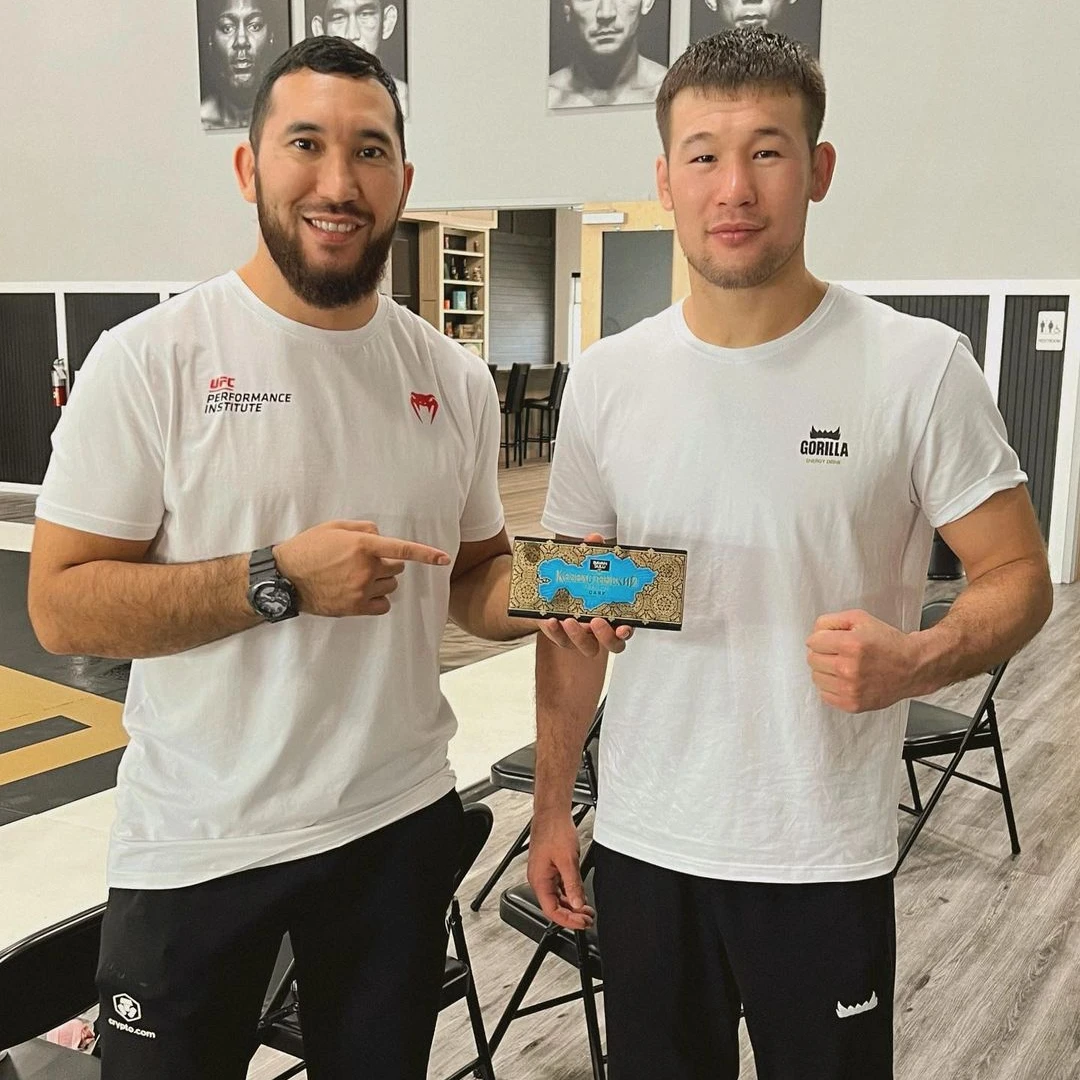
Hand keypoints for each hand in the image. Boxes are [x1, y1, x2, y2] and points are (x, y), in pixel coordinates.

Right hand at [273, 520, 449, 616]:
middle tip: (363, 563)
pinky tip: (361, 594)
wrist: (285, 577)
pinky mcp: (355, 607)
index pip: (402, 549)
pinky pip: (383, 606)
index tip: (445, 558)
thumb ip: (363, 528)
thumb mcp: (334, 527)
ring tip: (357, 578)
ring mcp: (361, 589)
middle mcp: (366, 568)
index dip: (427, 554)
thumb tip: (381, 534)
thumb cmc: (308, 548)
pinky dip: (377, 600)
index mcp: (363, 545)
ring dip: (381, 582)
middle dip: (386, 564)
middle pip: (396, 568)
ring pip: (390, 587)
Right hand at [527, 812, 594, 929]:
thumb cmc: (555, 830)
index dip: (568, 920)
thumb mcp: (568, 861)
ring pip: (557, 897)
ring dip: (572, 905)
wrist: (552, 813)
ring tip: (587, 910)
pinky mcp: (550, 867)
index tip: (582, 923)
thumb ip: (573, 885)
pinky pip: (559, 886)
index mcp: (539, 880)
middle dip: (572, 915)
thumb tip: (578, 904)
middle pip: (554, 906)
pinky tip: (580, 895)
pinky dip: (569, 893)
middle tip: (588, 919)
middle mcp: (539, 879)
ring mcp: (544, 873)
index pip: (551, 910)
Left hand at [536, 533, 634, 655]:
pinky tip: (550, 619)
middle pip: (612, 644)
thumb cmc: (578, 581)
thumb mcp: (585, 566)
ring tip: (569, 620)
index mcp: (614, 614)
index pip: (626, 629)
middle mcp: (601, 630)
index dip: (627, 631)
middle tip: (596, 621)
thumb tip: (594, 539)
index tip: (624, 627)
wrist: (551, 590)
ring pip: (587, 647)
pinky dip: (555, 631)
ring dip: (578, 636)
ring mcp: (582, 636)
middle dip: (606, 636)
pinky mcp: (562, 636)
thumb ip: (591, 555)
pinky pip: (560, 640)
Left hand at [806, 609, 918, 711]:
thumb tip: (813, 633)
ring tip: (844, 666)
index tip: (832, 640)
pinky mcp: (852, 704)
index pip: (813, 641)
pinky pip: (825, 695)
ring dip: (826, 671)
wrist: (912, 667)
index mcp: (850, 645)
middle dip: (823, 653)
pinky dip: (832, 687)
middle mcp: (848, 668)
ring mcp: (850, 689)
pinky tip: (846, 680)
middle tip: (840, 653)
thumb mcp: (860, 618)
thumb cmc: (888, 643)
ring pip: (816, 678)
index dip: (822, 638)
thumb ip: (830, 621)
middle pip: (812, 659)